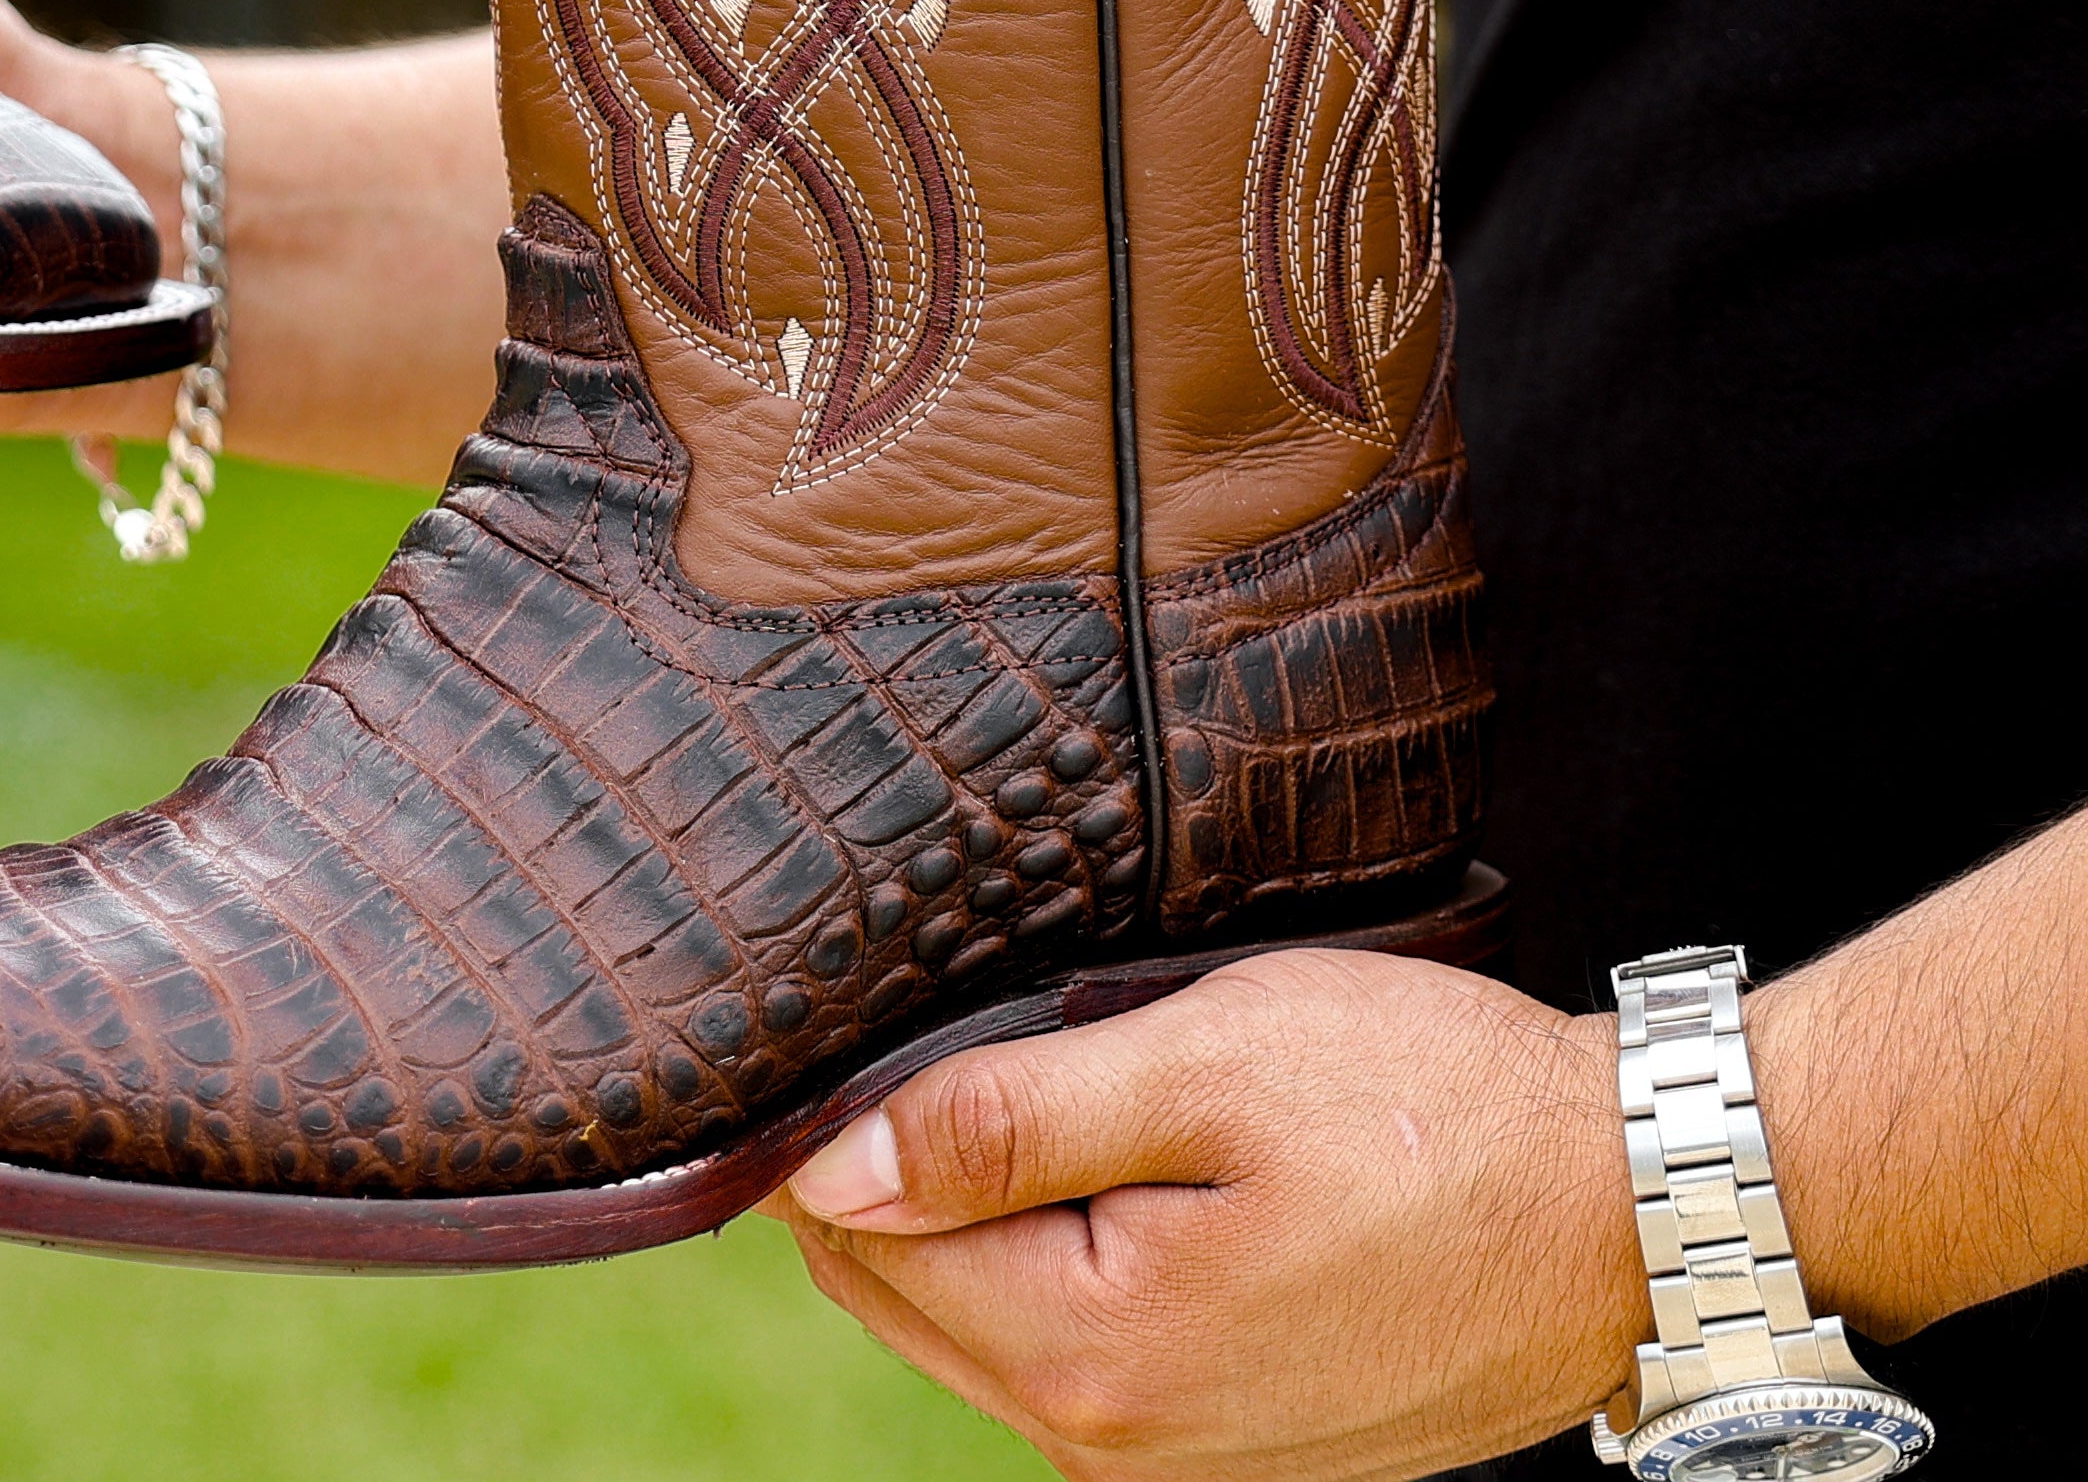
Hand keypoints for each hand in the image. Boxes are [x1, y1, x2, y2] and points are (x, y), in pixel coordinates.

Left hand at [772, 945, 1644, 1479]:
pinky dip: (1071, 1258)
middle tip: (991, 1045)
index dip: (847, 1124)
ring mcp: (1183, 1459)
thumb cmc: (1433, 1108)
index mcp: (1095, 1351)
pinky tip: (1140, 1170)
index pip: (862, 1241)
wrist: (1634, 1213)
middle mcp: (1121, 1443)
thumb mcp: (1203, 1063)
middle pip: (908, 1295)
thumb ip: (1003, 1123)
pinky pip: (1084, 1349)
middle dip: (906, 1177)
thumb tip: (833, 1169)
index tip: (891, 1029)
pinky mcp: (1237, 1444)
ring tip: (1085, 1094)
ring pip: (989, 1322)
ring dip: (993, 1214)